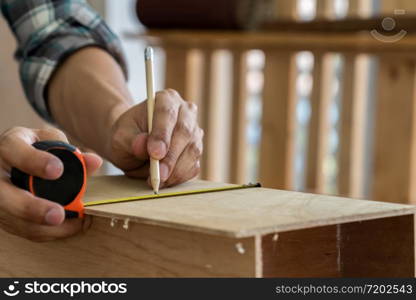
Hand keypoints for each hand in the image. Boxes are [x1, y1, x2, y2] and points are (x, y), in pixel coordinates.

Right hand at [0, 127, 101, 241]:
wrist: (11, 160)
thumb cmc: (34, 148)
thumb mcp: (50, 141)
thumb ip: (70, 151)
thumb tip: (95, 162)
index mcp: (8, 146)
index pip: (14, 150)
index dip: (35, 162)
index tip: (57, 170)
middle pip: (3, 195)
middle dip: (31, 208)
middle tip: (57, 215)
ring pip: (12, 218)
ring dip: (42, 226)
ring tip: (73, 224)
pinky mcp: (1, 215)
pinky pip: (20, 228)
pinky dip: (44, 232)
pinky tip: (67, 227)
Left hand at [108, 89, 202, 186]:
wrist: (134, 143)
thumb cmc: (127, 136)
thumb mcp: (120, 137)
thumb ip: (129, 140)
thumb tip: (142, 145)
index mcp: (166, 99)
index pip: (167, 113)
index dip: (162, 134)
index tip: (154, 153)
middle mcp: (185, 112)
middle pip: (184, 132)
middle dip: (171, 156)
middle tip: (158, 174)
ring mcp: (194, 132)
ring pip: (193, 151)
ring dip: (176, 170)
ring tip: (157, 181)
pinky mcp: (196, 151)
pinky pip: (194, 165)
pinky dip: (180, 177)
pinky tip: (165, 181)